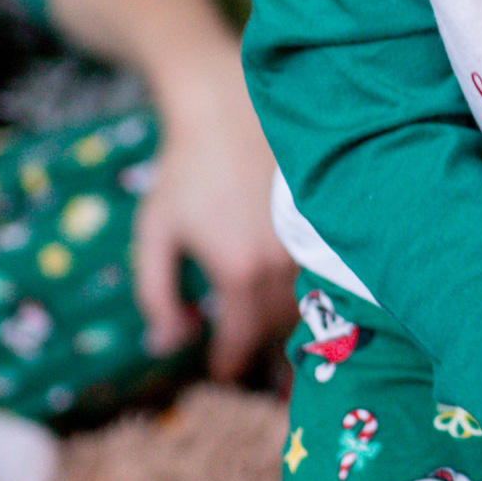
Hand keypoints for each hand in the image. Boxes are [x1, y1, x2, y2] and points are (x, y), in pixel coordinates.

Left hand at [131, 56, 298, 382]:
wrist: (227, 107)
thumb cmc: (184, 172)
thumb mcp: (155, 233)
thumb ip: (155, 295)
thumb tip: (168, 344)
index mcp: (238, 272)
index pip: (240, 340)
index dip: (229, 361)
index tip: (222, 372)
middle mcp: (282, 263)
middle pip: (278, 330)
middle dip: (261, 349)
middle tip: (248, 360)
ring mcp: (310, 242)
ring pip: (307, 305)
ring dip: (288, 324)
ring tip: (272, 334)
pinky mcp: (327, 223)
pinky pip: (324, 275)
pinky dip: (309, 292)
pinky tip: (295, 295)